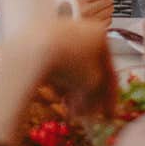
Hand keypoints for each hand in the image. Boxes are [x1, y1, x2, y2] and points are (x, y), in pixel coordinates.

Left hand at [0, 17, 115, 145]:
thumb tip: (88, 106)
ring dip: (71, 91)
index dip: (110, 97)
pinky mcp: (40, 39)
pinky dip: (57, 80)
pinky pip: (54, 63)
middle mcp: (81, 30)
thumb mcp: (92, 85)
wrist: (33, 49)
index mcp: (100, 35)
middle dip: (87, 96)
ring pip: (70, 68)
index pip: (109, 71)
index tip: (107, 115)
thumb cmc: (70, 65)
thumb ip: (96, 97)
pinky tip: (54, 97)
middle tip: (84, 115)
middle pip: (89, 70)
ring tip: (68, 109)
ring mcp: (60, 32)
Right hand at [66, 0, 113, 23]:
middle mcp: (85, 10)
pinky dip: (106, 15)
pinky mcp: (94, 29)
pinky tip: (97, 12)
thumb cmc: (69, 0)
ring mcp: (90, 21)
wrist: (62, 17)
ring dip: (107, 5)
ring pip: (110, 9)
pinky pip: (109, 19)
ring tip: (98, 3)